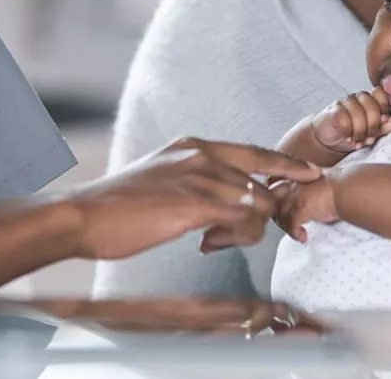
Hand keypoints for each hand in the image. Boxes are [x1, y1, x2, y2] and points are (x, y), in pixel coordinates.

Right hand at [66, 138, 321, 261]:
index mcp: (192, 147)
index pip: (253, 152)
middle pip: (263, 178)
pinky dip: (238, 237)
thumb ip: (194, 185)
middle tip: (286, 228)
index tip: (307, 174)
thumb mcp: (161, 183)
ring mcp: (198, 176)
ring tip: (214, 241)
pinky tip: (208, 244)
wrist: (82, 217)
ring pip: (257, 203)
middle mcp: (200, 155)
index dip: (283, 166)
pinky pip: (243, 219)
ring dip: (246, 231)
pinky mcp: (194, 202)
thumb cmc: (117, 209)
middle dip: (278, 206)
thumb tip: (222, 208)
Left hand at [272, 175, 338, 242]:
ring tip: (298, 232)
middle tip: (288, 225)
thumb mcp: (319, 184)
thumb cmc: (341, 187)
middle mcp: (293, 183)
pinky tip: (303, 237)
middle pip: (273, 200)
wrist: (349, 189)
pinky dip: (295, 233)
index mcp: (296, 175)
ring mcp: (296, 195)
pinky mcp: (301, 207)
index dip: (274, 196)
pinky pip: (291, 225)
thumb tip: (306, 202)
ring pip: (280, 214)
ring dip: (287, 226)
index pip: (273, 184)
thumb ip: (308, 190)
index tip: (278, 207)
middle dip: (278, 214)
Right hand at [311, 87, 390, 152]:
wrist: (329, 140)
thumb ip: (385, 127)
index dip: (383, 109)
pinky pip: (344, 119)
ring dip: (360, 132)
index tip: (382, 124)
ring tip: (358, 143)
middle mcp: (358, 98)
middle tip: (369, 139)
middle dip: (372, 126)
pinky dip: (348, 132)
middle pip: (371, 105)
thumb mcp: (372, 134)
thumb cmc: (354, 134)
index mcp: (370, 100)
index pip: (380, 94)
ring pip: (358, 113)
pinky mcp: (333, 110)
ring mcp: (345, 102)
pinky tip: (348, 139)